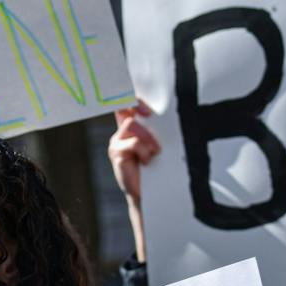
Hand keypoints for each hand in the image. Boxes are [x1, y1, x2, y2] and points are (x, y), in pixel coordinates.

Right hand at [107, 104, 158, 262]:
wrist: (151, 193)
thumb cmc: (158, 167)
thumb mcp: (158, 144)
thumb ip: (157, 129)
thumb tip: (169, 109)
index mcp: (132, 126)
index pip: (126, 102)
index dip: (131, 94)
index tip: (141, 91)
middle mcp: (122, 131)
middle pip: (127, 107)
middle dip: (141, 107)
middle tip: (150, 113)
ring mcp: (117, 141)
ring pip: (133, 125)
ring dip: (148, 138)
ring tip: (155, 152)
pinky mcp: (116, 152)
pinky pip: (132, 142)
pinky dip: (144, 150)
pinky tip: (147, 160)